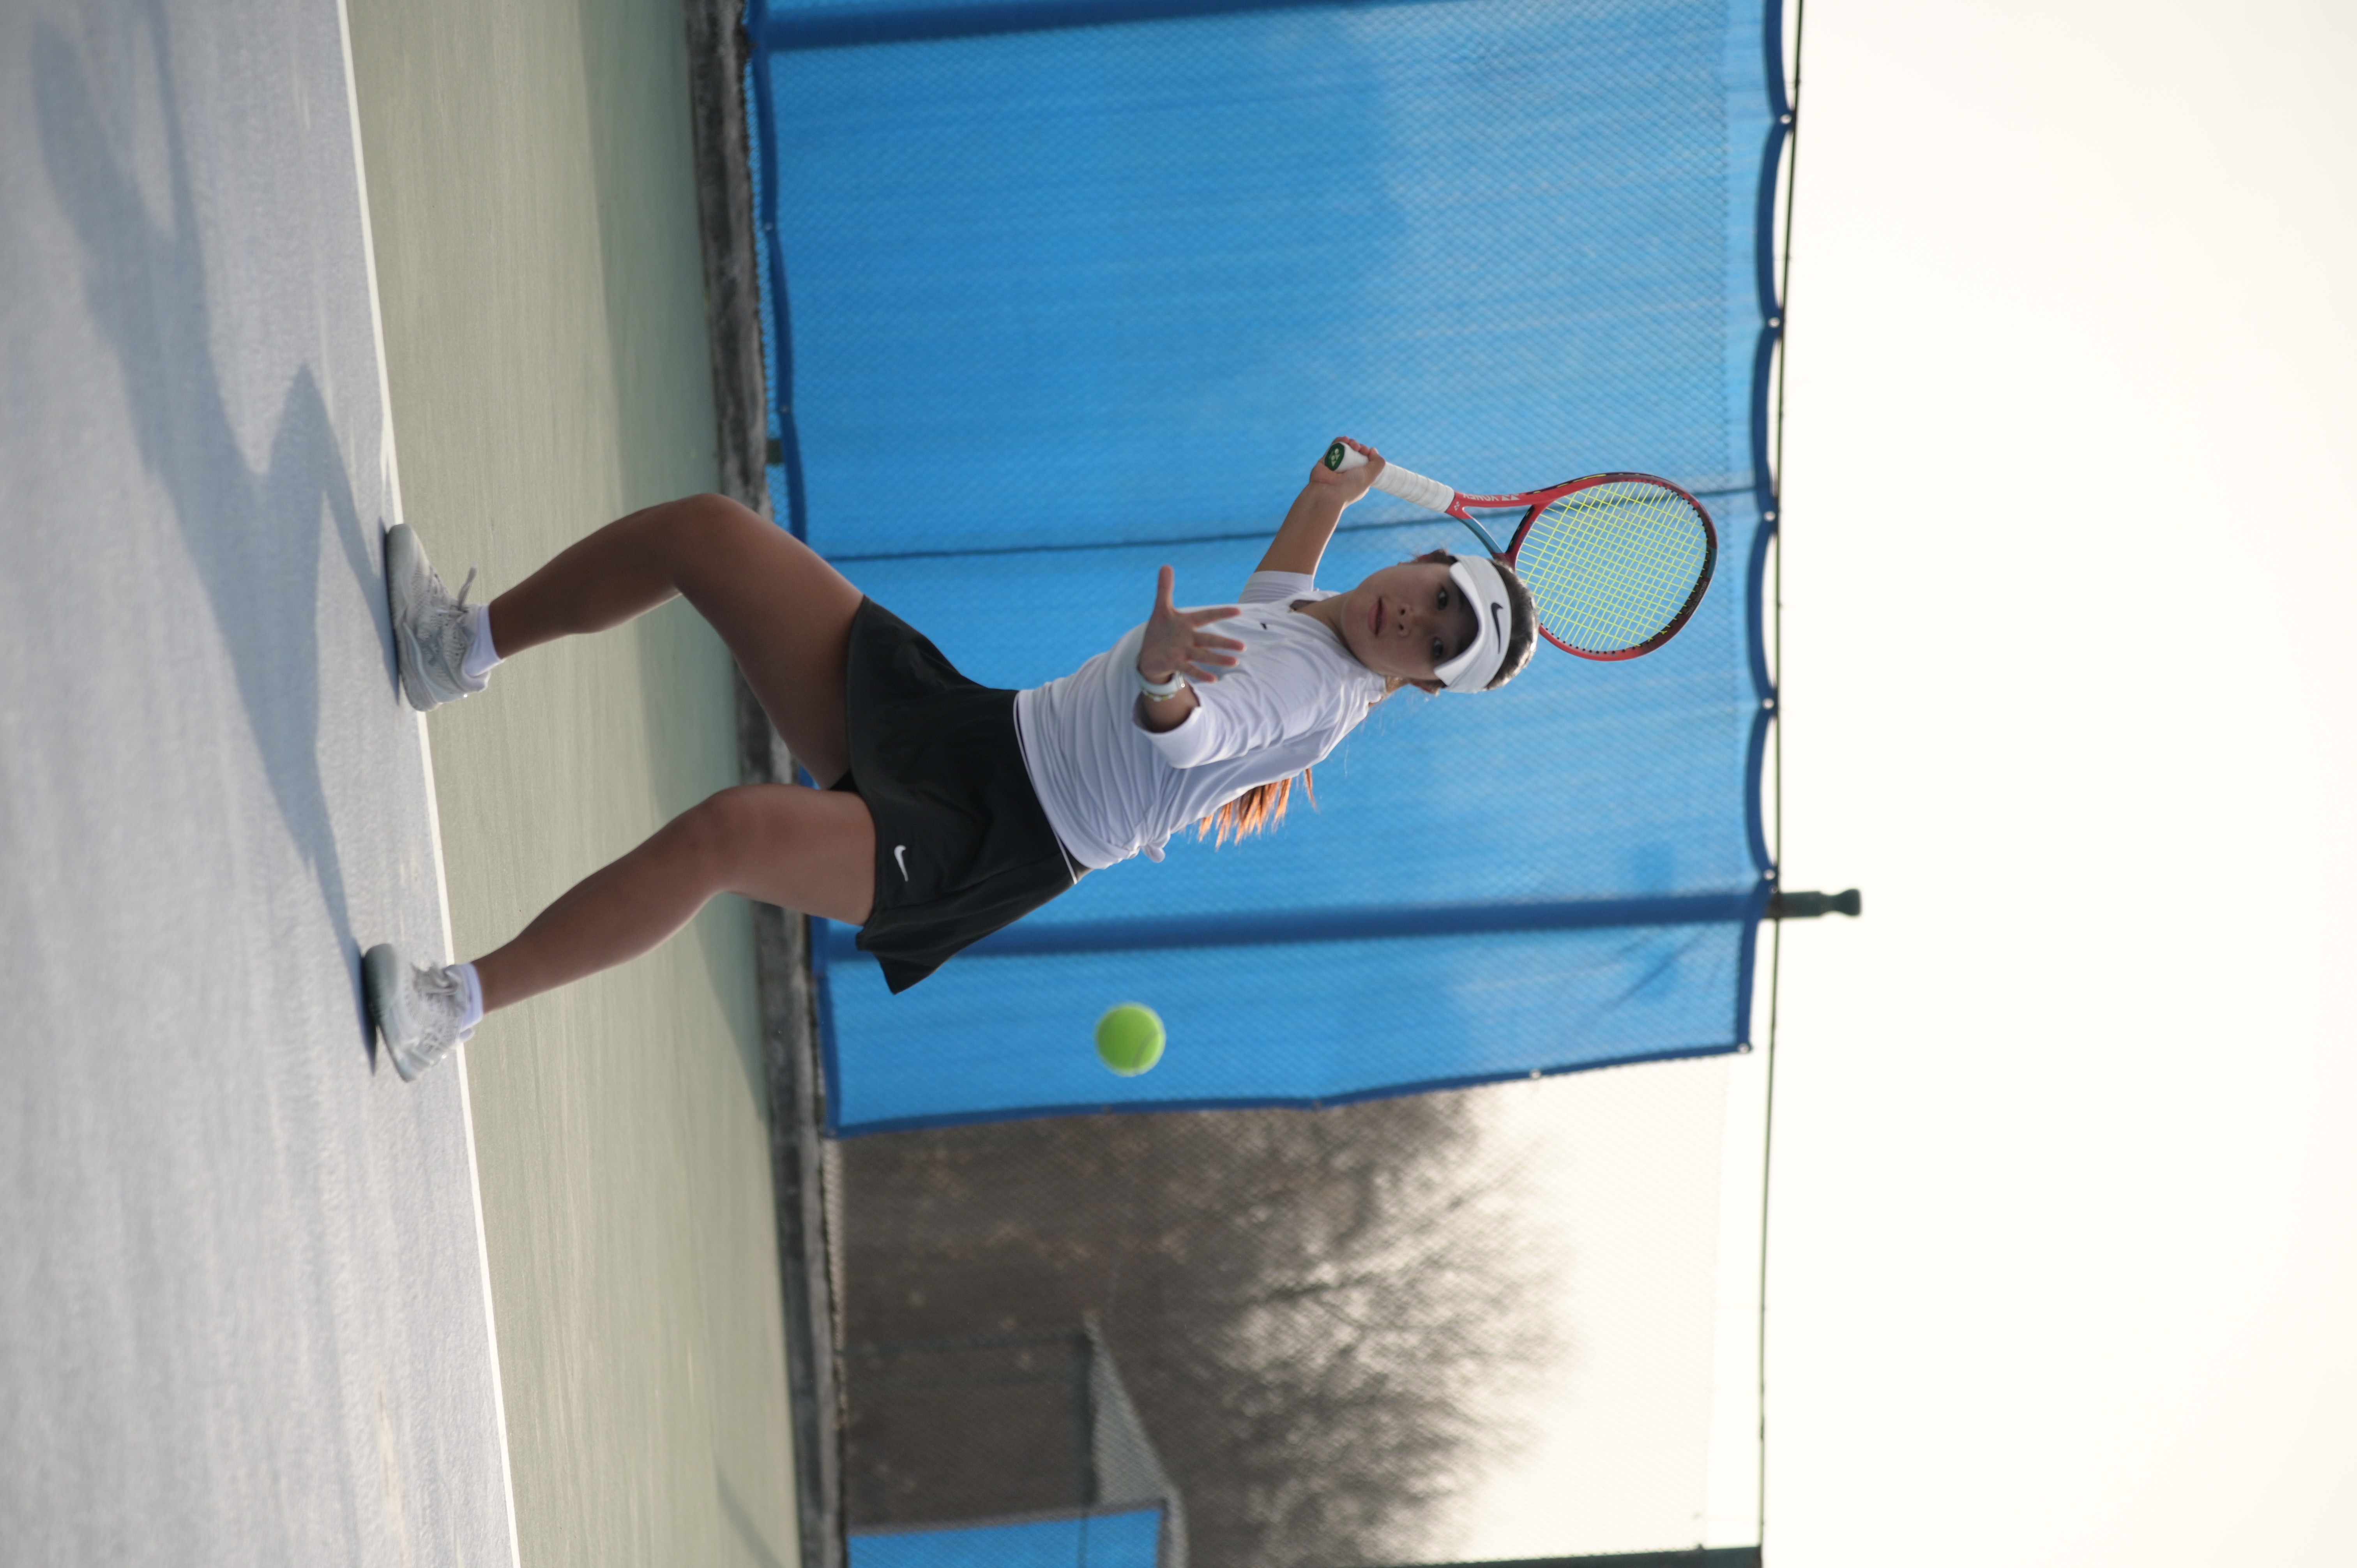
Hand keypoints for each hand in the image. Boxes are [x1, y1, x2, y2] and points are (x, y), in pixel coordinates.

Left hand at [1138, 566, 1242, 683]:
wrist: (1149, 655)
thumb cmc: (1160, 631)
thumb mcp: (1161, 608)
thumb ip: (1165, 588)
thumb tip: (1166, 565)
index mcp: (1186, 623)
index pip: (1206, 616)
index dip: (1221, 613)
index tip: (1239, 610)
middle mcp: (1188, 638)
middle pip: (1208, 639)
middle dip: (1225, 642)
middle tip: (1243, 646)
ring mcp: (1182, 652)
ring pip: (1203, 655)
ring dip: (1218, 658)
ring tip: (1235, 661)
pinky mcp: (1174, 663)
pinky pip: (1189, 670)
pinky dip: (1200, 674)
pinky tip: (1213, 679)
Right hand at [1306, 436, 1382, 504]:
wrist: (1327, 493)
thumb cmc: (1349, 487)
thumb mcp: (1370, 476)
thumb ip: (1378, 463)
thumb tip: (1373, 450)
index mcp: (1359, 478)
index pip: (1366, 462)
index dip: (1369, 454)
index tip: (1369, 452)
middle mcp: (1348, 472)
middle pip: (1357, 453)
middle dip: (1361, 448)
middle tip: (1361, 449)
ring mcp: (1337, 465)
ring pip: (1346, 449)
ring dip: (1352, 443)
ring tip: (1353, 445)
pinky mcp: (1326, 460)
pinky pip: (1334, 447)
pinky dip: (1340, 441)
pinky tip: (1345, 439)